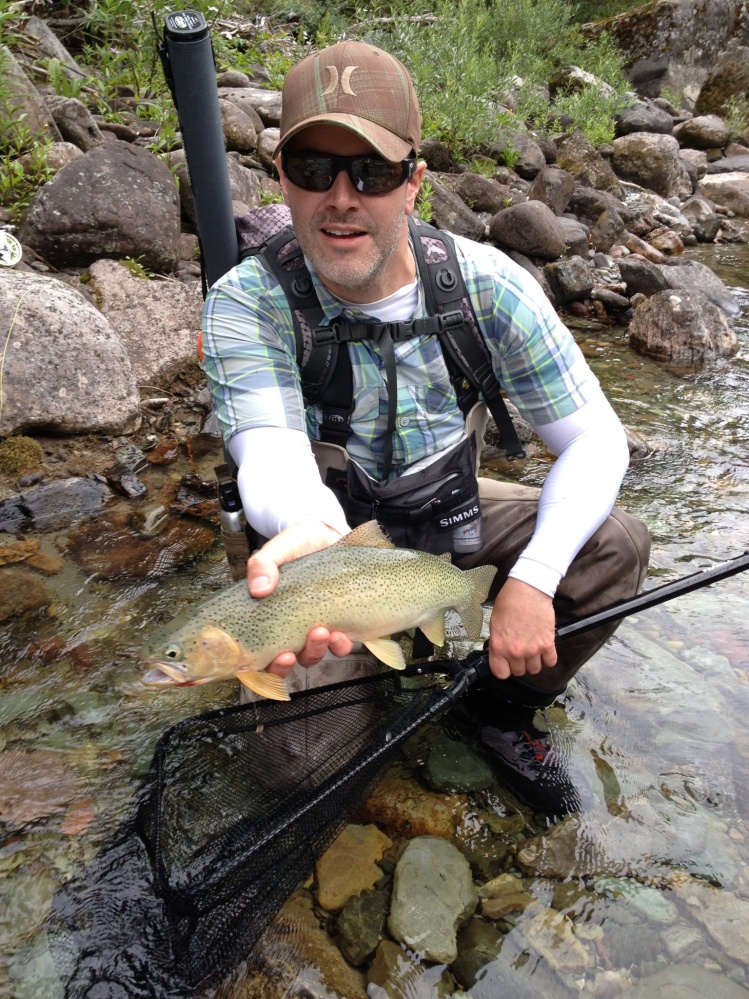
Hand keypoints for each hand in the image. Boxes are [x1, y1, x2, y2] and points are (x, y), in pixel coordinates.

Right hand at [247, 520, 353, 674]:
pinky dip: (340, 646)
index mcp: (271, 613)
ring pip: (312, 654)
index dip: (263, 664)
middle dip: (287, 662)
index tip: (269, 658)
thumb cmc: (302, 543)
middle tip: (290, 652)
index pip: (260, 650)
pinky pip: (340, 645)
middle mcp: (292, 626)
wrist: (333, 535)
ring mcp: (317, 626)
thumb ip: (264, 563)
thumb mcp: (281, 546)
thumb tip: (258, 589)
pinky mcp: (341, 623)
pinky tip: (341, 635)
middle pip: (286, 660)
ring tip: (321, 633)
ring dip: (315, 651)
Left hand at [487, 577, 556, 679]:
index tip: (505, 664)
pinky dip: (548, 658)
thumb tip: (499, 653)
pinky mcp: (548, 644)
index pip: (500, 673)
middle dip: (519, 663)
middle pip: (519, 672)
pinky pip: (550, 662)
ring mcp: (533, 649)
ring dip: (533, 662)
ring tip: (532, 649)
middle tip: (520, 651)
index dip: (503, 669)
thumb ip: (497, 643)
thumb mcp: (494, 624)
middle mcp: (516, 651)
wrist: (528, 590)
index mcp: (499, 646)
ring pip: (535, 669)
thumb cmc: (510, 602)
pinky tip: (544, 650)